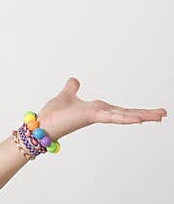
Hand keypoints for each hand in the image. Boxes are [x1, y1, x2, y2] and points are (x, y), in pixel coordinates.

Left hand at [35, 77, 166, 140]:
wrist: (42, 123)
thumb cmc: (53, 113)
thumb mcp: (66, 95)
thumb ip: (72, 88)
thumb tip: (74, 80)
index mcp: (97, 109)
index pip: (121, 110)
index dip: (136, 111)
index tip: (152, 112)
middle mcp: (100, 113)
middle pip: (127, 113)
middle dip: (145, 114)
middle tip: (164, 114)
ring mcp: (97, 115)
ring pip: (124, 115)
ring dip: (141, 116)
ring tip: (159, 116)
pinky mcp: (91, 116)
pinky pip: (111, 116)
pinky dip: (124, 117)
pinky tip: (138, 119)